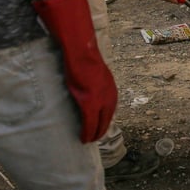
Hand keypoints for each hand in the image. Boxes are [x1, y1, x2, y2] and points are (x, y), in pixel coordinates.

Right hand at [33, 0, 116, 142]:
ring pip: (100, 122)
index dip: (103, 118)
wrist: (80, 49)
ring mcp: (100, 98)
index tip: (98, 126)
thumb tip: (84, 78)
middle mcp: (108, 93)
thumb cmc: (82, 55)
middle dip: (100, 128)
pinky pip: (90, 122)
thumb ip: (90, 77)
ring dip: (94, 133)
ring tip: (88, 140)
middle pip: (107, 117)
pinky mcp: (90, 101)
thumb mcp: (90, 68)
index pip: (109, 107)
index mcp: (109, 85)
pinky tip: (84, 139)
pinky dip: (87, 132)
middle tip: (93, 138)